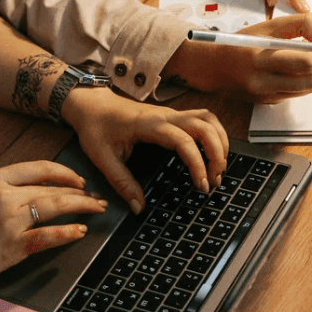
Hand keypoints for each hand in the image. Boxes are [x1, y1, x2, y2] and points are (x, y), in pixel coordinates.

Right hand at [0, 161, 106, 292]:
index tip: (78, 181)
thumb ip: (1, 186)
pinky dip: (67, 233)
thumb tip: (32, 185)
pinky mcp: (13, 246)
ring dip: (81, 207)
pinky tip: (80, 231)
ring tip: (96, 210)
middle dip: (80, 193)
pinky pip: (48, 236)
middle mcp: (4, 195)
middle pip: (52, 189)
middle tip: (96, 198)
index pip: (40, 169)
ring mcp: (9, 221)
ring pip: (55, 207)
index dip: (65, 174)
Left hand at [62, 87, 230, 204]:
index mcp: (150, 125)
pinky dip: (214, 134)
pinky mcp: (173, 116)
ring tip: (218, 167)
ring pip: (209, 119)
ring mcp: (171, 113)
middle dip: (217, 154)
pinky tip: (212, 152)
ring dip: (220, 141)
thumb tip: (139, 207)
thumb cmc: (96, 127)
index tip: (201, 185)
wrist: (92, 104)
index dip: (198, 164)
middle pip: (206, 126)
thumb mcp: (102, 158)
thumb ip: (122, 183)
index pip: (185, 141)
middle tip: (214, 180)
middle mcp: (166, 116)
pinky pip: (203, 119)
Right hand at [166, 13, 311, 103]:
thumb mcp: (267, 26)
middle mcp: (262, 82)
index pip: (305, 63)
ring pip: (307, 90)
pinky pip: (296, 94)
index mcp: (260, 59)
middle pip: (311, 80)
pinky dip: (304, 82)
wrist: (211, 67)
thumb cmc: (238, 44)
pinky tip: (295, 70)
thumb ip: (298, 25)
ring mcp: (265, 96)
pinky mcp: (267, 103)